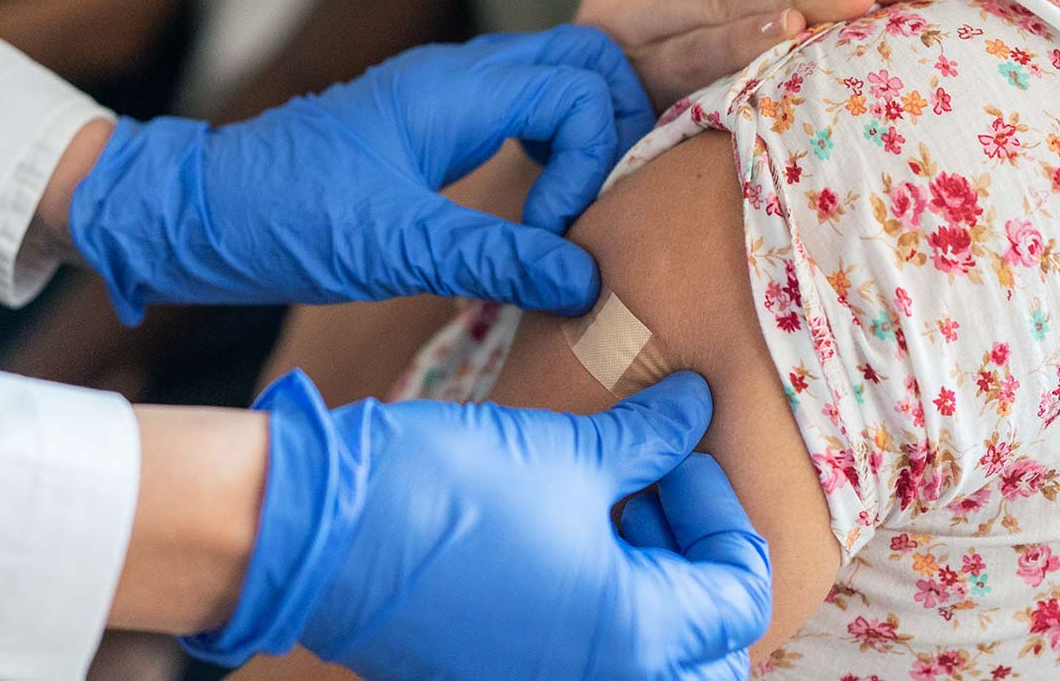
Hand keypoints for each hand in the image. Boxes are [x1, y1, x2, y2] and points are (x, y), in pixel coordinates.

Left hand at [69, 27, 649, 321]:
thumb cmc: (281, 219)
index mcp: (453, 88)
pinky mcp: (432, 126)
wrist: (197, 212)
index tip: (553, 232)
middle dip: (615, 129)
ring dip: (586, 139)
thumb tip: (586, 280)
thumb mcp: (392, 248)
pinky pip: (521, 112)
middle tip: (600, 210)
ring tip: (571, 217)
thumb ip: (495, 258)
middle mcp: (457, 75)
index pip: (580, 86)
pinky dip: (553, 150)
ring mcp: (445, 96)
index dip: (593, 160)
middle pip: (584, 61)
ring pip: (555, 82)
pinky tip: (536, 214)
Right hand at [184, 371, 770, 679]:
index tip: (680, 453)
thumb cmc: (448, 489)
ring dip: (648, 584)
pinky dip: (592, 604)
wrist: (320, 531)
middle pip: (704, 648)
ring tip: (608, 504)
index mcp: (637, 636)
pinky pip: (577, 657)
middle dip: (695, 563)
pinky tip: (561, 531)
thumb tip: (696, 405)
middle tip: (655, 488)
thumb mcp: (567, 452)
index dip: (720, 510)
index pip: (739, 591)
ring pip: (644, 658)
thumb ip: (649, 438)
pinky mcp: (495, 677)